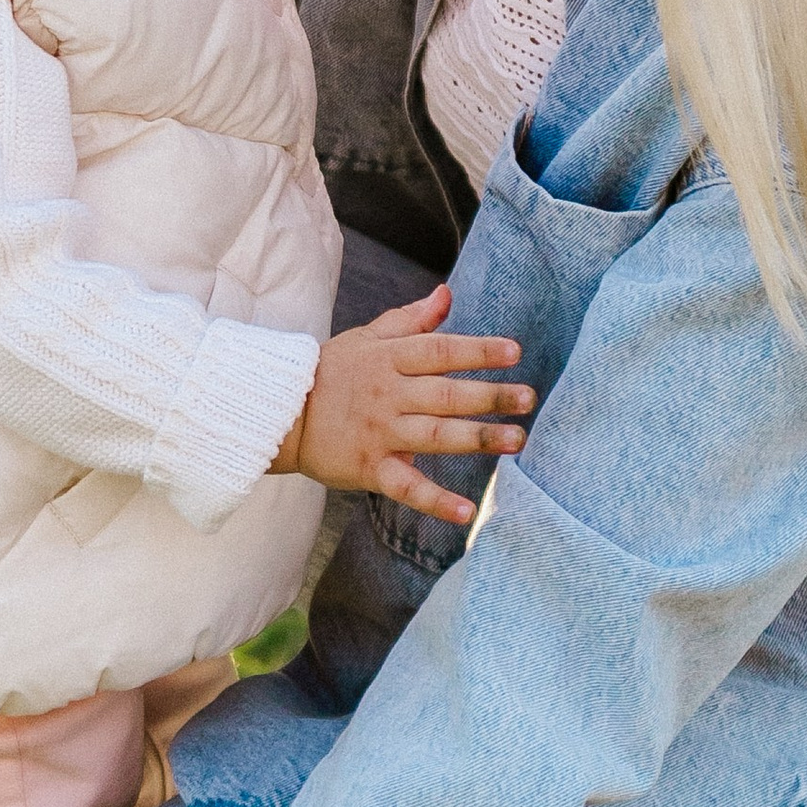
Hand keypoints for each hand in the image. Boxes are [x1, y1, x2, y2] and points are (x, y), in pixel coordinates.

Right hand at [270, 285, 529, 529]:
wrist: (278, 415)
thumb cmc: (329, 373)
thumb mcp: (366, 338)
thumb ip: (410, 320)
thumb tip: (447, 294)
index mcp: (388, 360)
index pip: (439, 351)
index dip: (477, 351)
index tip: (514, 352)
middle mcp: (388, 395)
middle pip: (445, 394)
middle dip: (489, 396)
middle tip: (528, 399)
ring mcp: (380, 433)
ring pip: (435, 436)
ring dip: (477, 439)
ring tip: (516, 440)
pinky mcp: (369, 469)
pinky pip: (407, 487)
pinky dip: (436, 501)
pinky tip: (467, 512)